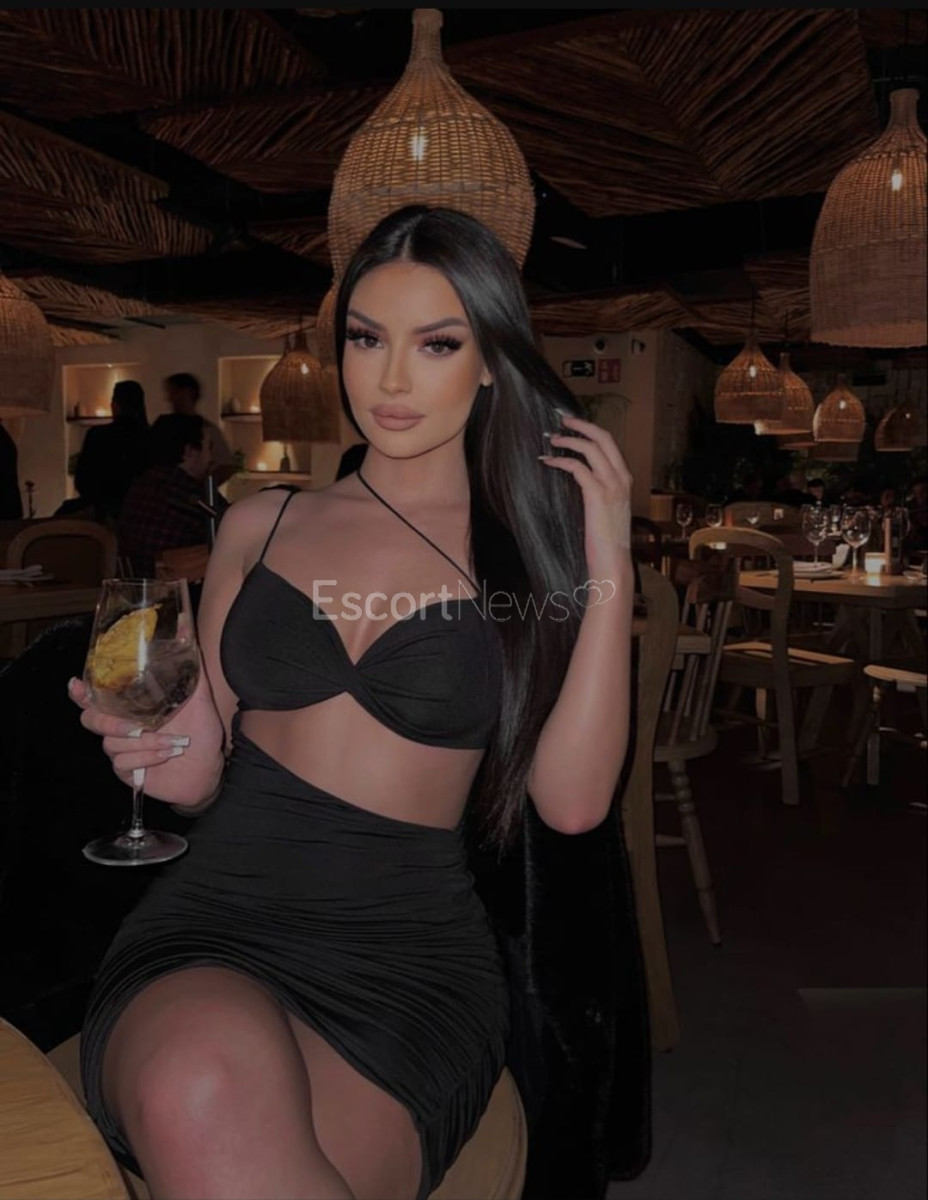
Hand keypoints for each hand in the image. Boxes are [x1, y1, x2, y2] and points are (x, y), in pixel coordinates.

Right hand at [68, 669, 223, 804]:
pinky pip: (122, 763)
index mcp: (133, 706)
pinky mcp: (126, 771)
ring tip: (171, 742)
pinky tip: (166, 755)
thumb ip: (191, 665)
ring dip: (144, 744)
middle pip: (91, 720)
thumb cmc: (201, 733)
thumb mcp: (199, 697)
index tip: (76, 685)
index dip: (80, 693)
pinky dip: (146, 759)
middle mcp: (122, 726)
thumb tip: (188, 626)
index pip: (96, 697)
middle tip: (136, 727)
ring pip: (111, 744)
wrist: (209, 769)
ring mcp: (122, 749)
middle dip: (110, 723)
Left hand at [539, 410, 632, 569]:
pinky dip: (561, 461)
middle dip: (581, 425)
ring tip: (552, 440)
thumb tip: (579, 479)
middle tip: (562, 421)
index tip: (573, 426)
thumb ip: (599, 492)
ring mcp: (612, 486)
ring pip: (591, 448)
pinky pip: (578, 468)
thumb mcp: (606, 511)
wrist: (613, 564)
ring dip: (569, 440)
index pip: (610, 444)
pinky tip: (548, 462)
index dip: (591, 431)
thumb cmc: (606, 542)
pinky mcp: (598, 495)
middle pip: (604, 438)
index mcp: (625, 479)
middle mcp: (622, 478)